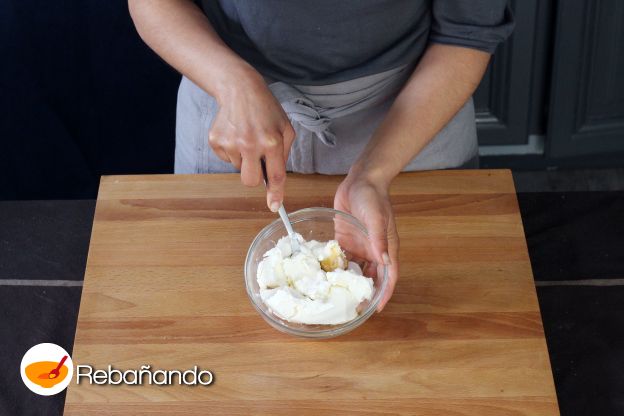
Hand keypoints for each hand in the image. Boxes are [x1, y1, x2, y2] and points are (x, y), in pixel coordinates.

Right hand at [209, 67, 294, 210]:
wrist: (240, 89)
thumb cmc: (266, 110)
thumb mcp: (286, 129)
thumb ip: (283, 155)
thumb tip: (276, 181)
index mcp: (272, 142)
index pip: (276, 176)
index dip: (275, 194)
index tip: (274, 207)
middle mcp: (250, 144)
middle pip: (251, 181)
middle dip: (255, 177)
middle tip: (258, 160)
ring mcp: (231, 143)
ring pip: (239, 169)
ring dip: (244, 158)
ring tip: (247, 136)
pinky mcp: (216, 141)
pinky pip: (226, 159)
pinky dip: (232, 151)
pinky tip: (236, 134)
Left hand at [334, 171, 398, 311]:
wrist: (360, 179)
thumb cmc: (373, 197)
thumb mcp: (377, 218)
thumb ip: (378, 240)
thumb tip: (384, 263)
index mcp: (386, 248)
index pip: (389, 276)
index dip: (384, 293)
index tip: (377, 309)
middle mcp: (373, 250)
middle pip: (371, 277)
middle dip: (364, 292)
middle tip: (353, 308)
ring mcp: (358, 245)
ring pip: (355, 270)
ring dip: (348, 282)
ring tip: (336, 296)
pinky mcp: (344, 239)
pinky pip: (340, 258)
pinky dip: (335, 267)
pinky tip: (325, 276)